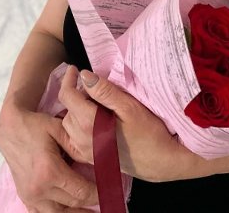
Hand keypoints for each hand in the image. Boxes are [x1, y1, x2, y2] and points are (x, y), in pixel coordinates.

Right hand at [0, 102, 97, 211]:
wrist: (10, 129)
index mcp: (50, 171)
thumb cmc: (37, 126)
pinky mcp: (25, 196)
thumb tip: (98, 160)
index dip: (97, 194)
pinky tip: (68, 212)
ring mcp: (30, 195)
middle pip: (72, 205)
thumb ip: (78, 146)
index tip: (109, 192)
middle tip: (106, 203)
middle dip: (90, 205)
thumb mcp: (60, 130)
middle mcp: (39, 189)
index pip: (80, 192)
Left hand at [58, 66, 198, 181]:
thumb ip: (104, 91)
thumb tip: (84, 75)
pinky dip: (74, 128)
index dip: (69, 79)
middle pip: (68, 110)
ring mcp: (84, 152)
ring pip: (68, 124)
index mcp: (89, 124)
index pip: (67, 97)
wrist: (161, 160)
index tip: (75, 69)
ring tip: (97, 105)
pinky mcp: (90, 160)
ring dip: (76, 110)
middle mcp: (81, 140)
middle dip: (78, 95)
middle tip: (98, 89)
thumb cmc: (149, 132)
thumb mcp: (129, 106)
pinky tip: (86, 122)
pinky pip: (71, 141)